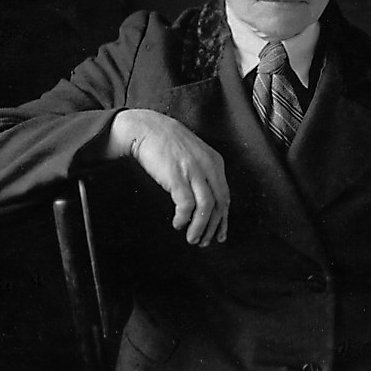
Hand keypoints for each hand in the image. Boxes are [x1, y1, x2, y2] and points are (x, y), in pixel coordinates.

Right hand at [108, 109, 229, 246]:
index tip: (219, 235)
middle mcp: (209, 167)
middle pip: (219, 205)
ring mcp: (194, 171)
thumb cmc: (167, 143)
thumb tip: (206, 203)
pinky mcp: (177, 176)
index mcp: (215, 163)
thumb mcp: (194, 155)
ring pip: (206, 208)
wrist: (145, 128)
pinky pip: (186, 205)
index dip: (223, 220)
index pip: (225, 197)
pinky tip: (178, 224)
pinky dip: (183, 219)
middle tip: (204, 242)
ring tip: (192, 238)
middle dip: (213, 228)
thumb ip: (204, 174)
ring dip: (200, 228)